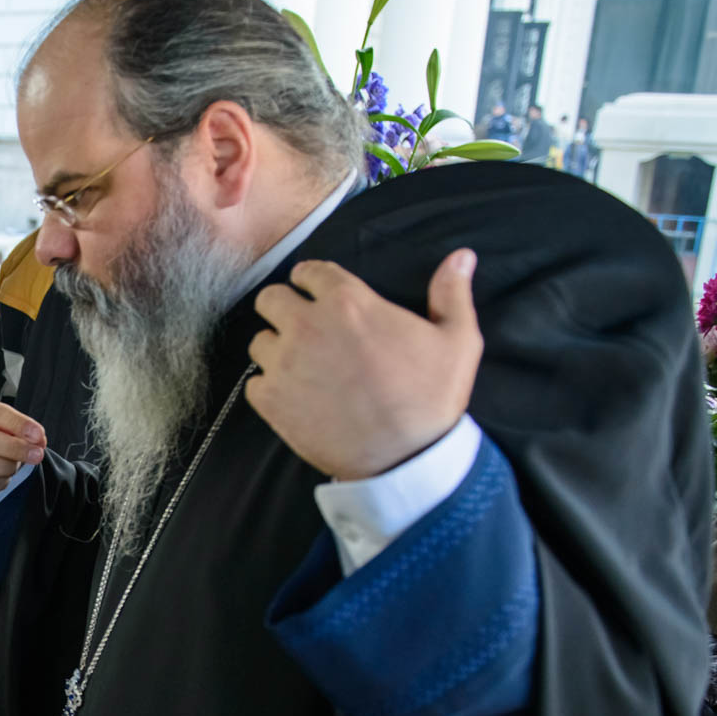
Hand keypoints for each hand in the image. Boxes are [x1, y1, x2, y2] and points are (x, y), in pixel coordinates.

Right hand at [0, 396, 43, 500]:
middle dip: (16, 449)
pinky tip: (4, 475)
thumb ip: (21, 428)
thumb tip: (38, 441)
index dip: (18, 425)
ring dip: (9, 467)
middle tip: (36, 454)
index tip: (38, 435)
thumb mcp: (5, 422)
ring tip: (16, 464)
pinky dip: (2, 482)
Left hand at [247, 250, 481, 480]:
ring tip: (299, 365)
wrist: (405, 459)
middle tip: (302, 326)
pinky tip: (293, 396)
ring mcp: (284, 363)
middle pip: (270, 299)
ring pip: (259, 342)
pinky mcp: (271, 400)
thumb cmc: (431, 399)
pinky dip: (268, 389)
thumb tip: (461, 256)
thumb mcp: (457, 341)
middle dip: (284, 308)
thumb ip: (451, 293)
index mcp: (348, 301)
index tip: (317, 293)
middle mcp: (308, 326)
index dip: (312, 280)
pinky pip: (254, 383)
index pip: (309, 271)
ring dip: (275, 349)